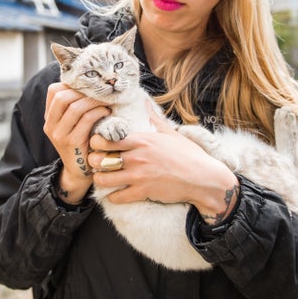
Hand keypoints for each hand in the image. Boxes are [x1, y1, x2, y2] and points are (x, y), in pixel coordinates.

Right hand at [44, 82, 109, 203]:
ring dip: (94, 101)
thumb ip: (74, 107)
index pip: (54, 90)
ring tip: (105, 103)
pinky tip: (106, 113)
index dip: (71, 85)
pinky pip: (86, 120)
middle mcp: (50, 125)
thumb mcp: (72, 124)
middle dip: (84, 92)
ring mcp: (59, 134)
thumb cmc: (82, 142)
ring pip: (75, 107)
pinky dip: (98, 112)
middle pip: (62, 96)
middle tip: (99, 93)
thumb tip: (90, 84)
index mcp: (49, 117)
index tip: (88, 88)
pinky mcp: (72, 142)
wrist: (80, 171)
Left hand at [88, 111, 239, 224]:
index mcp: (142, 140)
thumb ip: (154, 118)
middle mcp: (137, 156)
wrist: (203, 178)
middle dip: (94, 162)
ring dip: (101, 179)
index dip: (96, 142)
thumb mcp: (171, 133)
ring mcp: (139, 175)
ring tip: (103, 178)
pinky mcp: (143, 192)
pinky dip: (113, 196)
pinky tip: (116, 193)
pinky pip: (117, 196)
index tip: (97, 145)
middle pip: (100, 159)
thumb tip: (146, 101)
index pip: (107, 139)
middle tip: (97, 163)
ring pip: (104, 179)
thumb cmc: (188, 155)